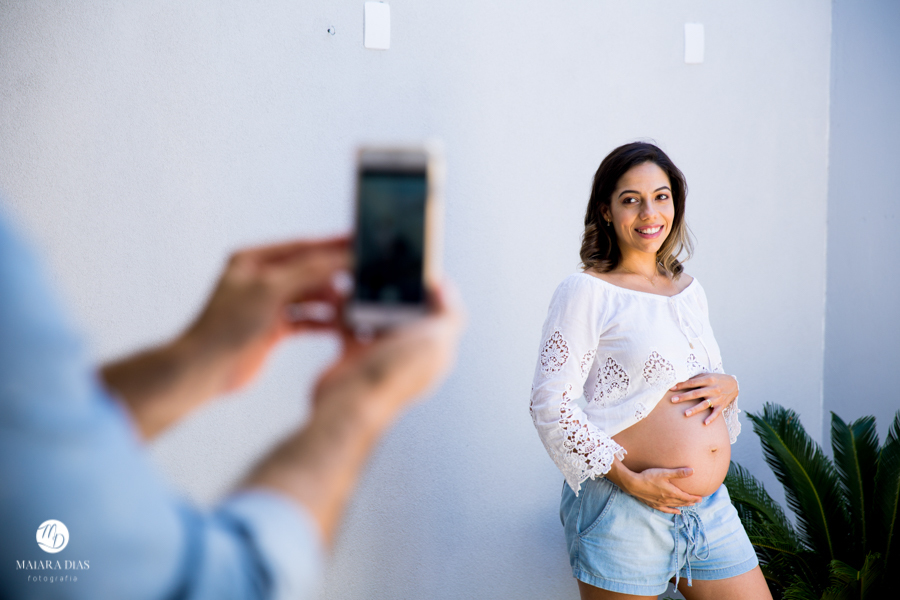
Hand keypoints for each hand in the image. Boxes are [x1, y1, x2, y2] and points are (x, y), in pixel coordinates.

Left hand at [184, 237, 349, 393]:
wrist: (206, 368)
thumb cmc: (226, 325)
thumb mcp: (270, 289)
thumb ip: (308, 271)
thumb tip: (340, 257)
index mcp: (253, 259)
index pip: (301, 247)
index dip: (330, 246)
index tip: (357, 243)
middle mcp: (261, 278)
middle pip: (308, 271)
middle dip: (334, 276)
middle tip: (362, 277)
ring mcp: (268, 304)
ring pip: (310, 296)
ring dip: (330, 300)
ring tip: (351, 304)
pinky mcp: (275, 328)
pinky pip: (306, 319)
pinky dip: (322, 321)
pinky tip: (339, 324)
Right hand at [243, 282, 464, 543]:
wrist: (349, 404)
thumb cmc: (393, 376)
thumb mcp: (435, 340)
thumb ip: (448, 314)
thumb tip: (447, 288)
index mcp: (433, 349)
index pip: (439, 312)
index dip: (431, 289)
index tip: (418, 265)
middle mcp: (408, 353)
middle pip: (406, 311)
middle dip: (396, 289)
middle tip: (385, 266)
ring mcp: (380, 355)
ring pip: (376, 315)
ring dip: (368, 298)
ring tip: (361, 278)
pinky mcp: (353, 356)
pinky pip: (351, 326)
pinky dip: (345, 312)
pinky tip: (341, 299)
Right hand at [610, 462, 702, 514]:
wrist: (633, 484)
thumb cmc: (648, 477)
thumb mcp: (664, 473)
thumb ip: (678, 473)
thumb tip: (692, 471)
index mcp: (672, 493)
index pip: (686, 497)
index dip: (694, 498)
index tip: (701, 498)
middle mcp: (668, 500)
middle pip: (682, 502)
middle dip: (690, 502)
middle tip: (698, 501)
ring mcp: (661, 503)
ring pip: (675, 506)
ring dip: (683, 505)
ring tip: (689, 505)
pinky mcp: (654, 504)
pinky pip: (666, 509)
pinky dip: (672, 511)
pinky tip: (676, 511)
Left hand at [669, 372, 738, 424]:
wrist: (734, 384)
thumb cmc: (716, 379)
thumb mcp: (707, 375)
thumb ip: (696, 378)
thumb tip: (681, 379)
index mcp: (708, 379)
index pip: (692, 383)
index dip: (681, 385)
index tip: (671, 388)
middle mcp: (713, 389)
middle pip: (696, 393)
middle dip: (684, 397)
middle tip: (672, 400)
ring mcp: (717, 398)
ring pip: (704, 404)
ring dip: (695, 409)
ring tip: (685, 414)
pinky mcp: (722, 406)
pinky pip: (716, 413)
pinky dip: (711, 418)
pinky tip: (704, 423)